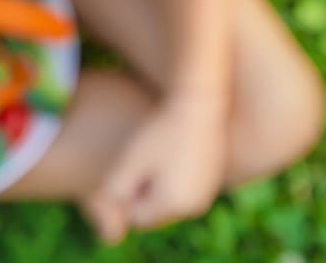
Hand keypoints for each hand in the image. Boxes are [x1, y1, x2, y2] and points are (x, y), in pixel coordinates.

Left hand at [83, 94, 226, 243]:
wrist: (200, 106)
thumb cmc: (161, 131)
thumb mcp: (132, 159)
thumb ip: (116, 190)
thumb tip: (113, 217)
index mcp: (172, 204)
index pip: (137, 217)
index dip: (130, 193)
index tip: (135, 165)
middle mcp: (193, 208)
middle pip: (155, 213)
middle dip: (145, 193)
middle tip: (147, 159)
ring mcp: (205, 197)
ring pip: (169, 203)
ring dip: (160, 187)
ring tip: (161, 155)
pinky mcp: (211, 185)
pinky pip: (184, 193)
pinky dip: (175, 180)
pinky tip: (174, 154)